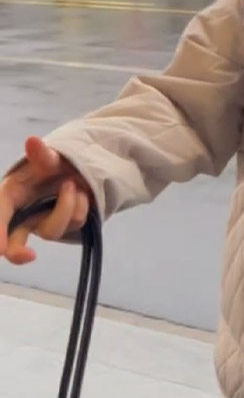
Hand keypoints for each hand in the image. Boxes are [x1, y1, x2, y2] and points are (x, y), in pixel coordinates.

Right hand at [0, 137, 90, 264]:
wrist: (76, 169)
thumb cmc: (52, 164)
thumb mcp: (48, 157)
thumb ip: (42, 154)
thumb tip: (32, 141)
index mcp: (10, 194)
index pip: (0, 214)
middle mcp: (22, 213)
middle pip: (14, 242)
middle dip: (17, 253)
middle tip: (29, 256)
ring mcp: (41, 223)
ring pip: (53, 230)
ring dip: (68, 206)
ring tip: (74, 184)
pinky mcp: (61, 228)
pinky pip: (74, 225)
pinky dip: (81, 207)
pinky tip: (81, 194)